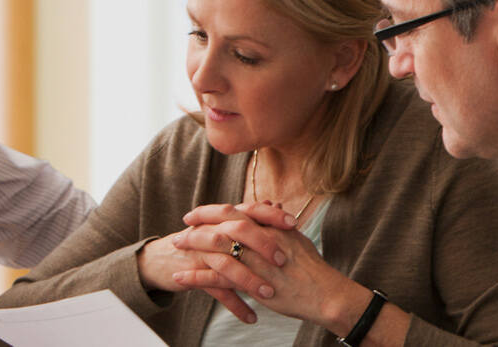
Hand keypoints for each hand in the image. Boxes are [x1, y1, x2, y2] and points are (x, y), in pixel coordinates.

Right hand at [138, 203, 289, 324]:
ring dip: (249, 280)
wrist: (164, 258)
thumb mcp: (224, 227)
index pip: (250, 209)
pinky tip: (251, 317)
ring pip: (227, 264)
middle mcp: (212, 231)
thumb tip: (276, 204)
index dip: (271, 215)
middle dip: (262, 245)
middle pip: (238, 231)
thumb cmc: (201, 242)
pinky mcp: (193, 274)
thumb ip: (251, 217)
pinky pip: (216, 290)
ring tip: (269, 294)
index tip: (294, 224)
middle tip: (283, 260)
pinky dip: (235, 305)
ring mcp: (202, 252)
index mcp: (224, 218)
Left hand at [172, 220, 369, 330]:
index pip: (235, 211)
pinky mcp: (249, 281)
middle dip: (197, 224)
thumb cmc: (312, 268)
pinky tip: (180, 277)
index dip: (213, 210)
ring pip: (215, 248)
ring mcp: (253, 259)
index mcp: (268, 227)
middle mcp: (259, 239)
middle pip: (220, 224)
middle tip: (180, 227)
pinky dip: (195, 276)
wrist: (323, 292)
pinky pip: (216, 277)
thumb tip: (272, 206)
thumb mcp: (296, 238)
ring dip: (191, 246)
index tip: (197, 212)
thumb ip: (279, 222)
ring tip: (175, 248)